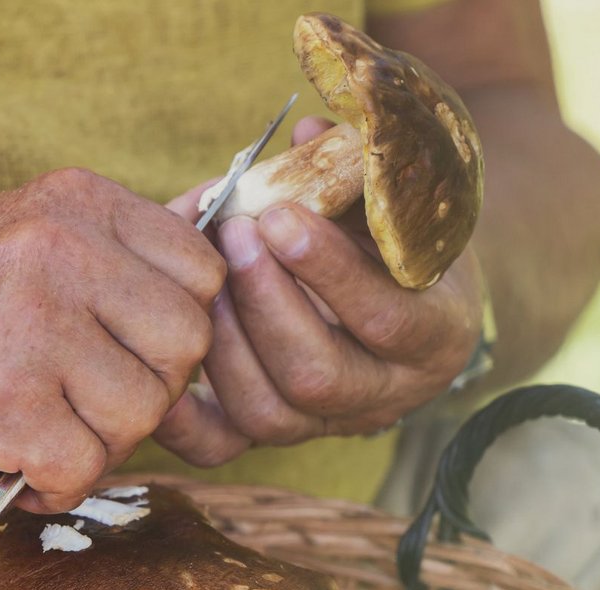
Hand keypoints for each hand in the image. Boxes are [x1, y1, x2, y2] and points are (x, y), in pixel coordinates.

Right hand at [0, 168, 224, 511]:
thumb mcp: (32, 241)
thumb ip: (121, 252)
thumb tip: (232, 244)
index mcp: (76, 203)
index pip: (203, 270)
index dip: (177, 327)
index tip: (127, 348)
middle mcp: (60, 250)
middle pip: (187, 343)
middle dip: (150, 390)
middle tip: (88, 402)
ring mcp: (34, 327)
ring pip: (143, 413)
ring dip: (100, 443)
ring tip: (43, 429)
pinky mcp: (8, 405)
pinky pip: (86, 467)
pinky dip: (56, 484)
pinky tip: (17, 463)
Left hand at [152, 119, 483, 467]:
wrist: (417, 302)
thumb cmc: (405, 241)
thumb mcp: (403, 206)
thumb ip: (360, 176)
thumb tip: (306, 133)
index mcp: (437, 336)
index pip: (389, 319)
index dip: (331, 272)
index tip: (284, 215)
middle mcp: (386, 394)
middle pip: (317, 376)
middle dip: (264, 303)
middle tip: (233, 234)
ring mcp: (327, 424)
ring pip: (268, 414)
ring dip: (223, 341)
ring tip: (202, 276)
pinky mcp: (275, 433)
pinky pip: (221, 447)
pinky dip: (182, 414)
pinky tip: (162, 358)